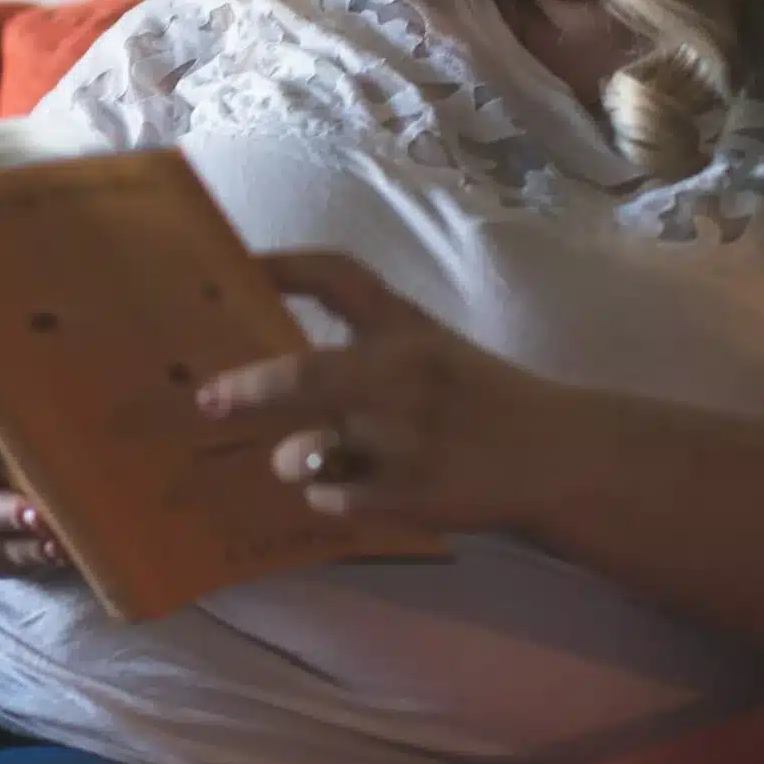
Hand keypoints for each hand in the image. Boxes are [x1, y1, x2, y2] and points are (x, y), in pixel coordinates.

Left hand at [195, 250, 570, 532]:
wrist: (556, 457)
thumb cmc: (478, 398)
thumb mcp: (428, 345)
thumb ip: (363, 336)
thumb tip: (265, 341)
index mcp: (407, 328)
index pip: (337, 276)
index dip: (279, 266)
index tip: (229, 267)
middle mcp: (405, 376)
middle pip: (307, 375)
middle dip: (249, 388)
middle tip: (207, 400)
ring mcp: (409, 440)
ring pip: (308, 451)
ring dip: (290, 457)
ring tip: (300, 456)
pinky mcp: (414, 496)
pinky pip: (333, 497)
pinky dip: (326, 494)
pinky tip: (347, 488)